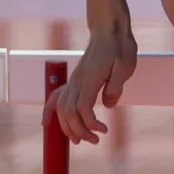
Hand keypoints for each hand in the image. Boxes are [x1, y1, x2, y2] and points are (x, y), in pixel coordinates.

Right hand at [47, 24, 137, 144]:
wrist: (108, 32)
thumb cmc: (119, 48)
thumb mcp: (125, 67)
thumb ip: (115, 87)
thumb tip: (108, 106)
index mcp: (89, 80)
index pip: (82, 108)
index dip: (90, 123)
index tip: (103, 130)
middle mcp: (76, 82)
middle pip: (68, 112)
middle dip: (79, 130)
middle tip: (95, 141)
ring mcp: (73, 81)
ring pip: (61, 108)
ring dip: (68, 127)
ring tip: (81, 139)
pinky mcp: (74, 80)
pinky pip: (56, 98)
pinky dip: (50, 112)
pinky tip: (47, 123)